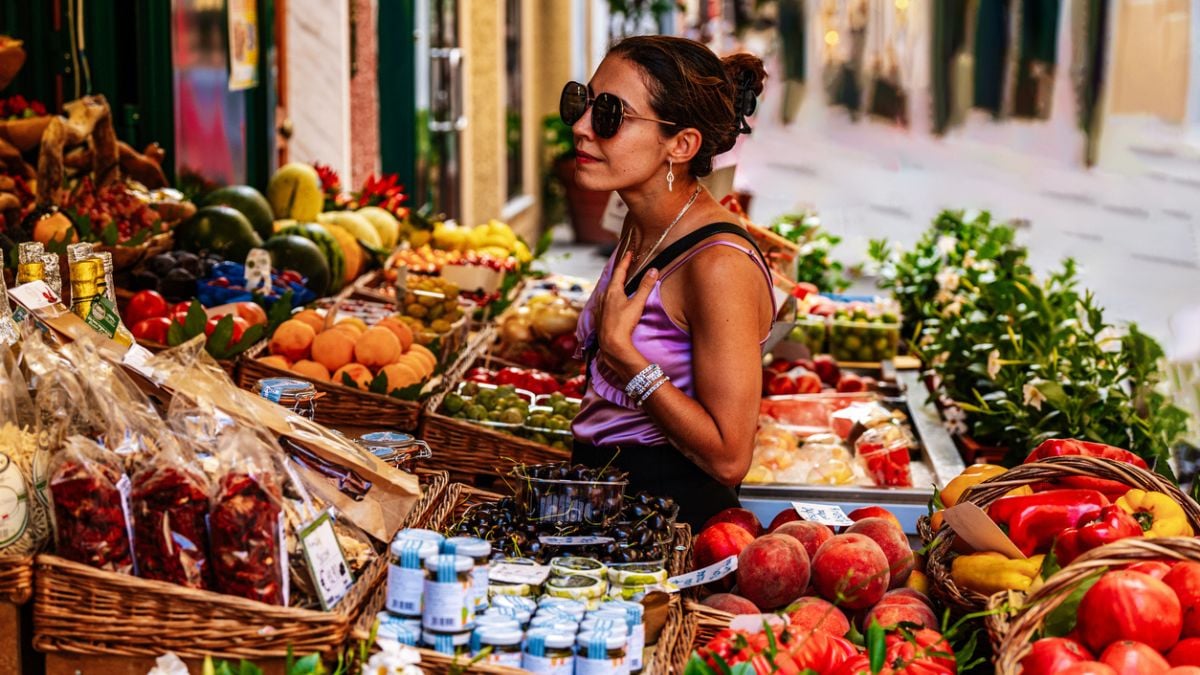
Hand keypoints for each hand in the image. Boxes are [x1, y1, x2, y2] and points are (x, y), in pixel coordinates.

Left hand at [595, 252, 656, 379]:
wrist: (611, 344)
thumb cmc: (623, 323)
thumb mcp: (637, 303)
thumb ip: (645, 286)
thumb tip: (653, 270)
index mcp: (612, 291)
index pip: (619, 271)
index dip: (625, 262)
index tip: (629, 253)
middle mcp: (603, 297)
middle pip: (611, 281)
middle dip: (618, 273)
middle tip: (624, 267)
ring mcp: (599, 307)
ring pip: (606, 292)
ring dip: (612, 286)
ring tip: (617, 284)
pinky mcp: (599, 317)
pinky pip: (603, 303)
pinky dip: (608, 298)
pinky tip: (609, 303)